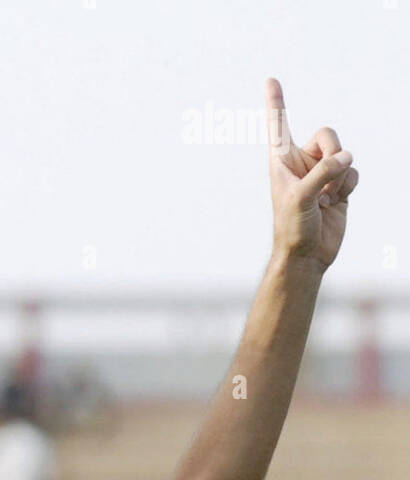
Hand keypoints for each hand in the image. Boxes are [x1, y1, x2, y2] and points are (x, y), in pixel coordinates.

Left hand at [266, 78, 358, 270]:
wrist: (308, 255)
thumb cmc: (293, 228)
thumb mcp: (301, 198)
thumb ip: (323, 173)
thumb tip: (347, 156)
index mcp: (282, 161)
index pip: (279, 126)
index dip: (276, 103)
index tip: (270, 80)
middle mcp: (302, 162)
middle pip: (327, 135)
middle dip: (332, 154)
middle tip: (324, 182)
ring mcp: (321, 173)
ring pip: (343, 154)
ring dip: (340, 177)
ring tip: (325, 199)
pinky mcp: (338, 185)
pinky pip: (353, 171)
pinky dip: (348, 185)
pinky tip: (335, 202)